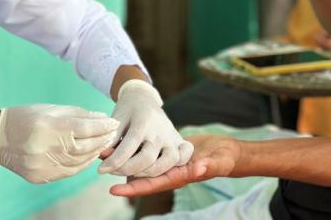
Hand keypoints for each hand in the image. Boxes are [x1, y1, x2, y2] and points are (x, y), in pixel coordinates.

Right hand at [0, 104, 119, 183]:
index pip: (84, 128)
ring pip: (78, 162)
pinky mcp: (40, 177)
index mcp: (48, 127)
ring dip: (94, 153)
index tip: (114, 123)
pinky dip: (81, 164)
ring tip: (103, 144)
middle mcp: (45, 148)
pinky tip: (88, 156)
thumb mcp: (51, 110)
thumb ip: (78, 114)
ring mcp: (42, 165)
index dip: (102, 127)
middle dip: (101, 140)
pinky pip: (68, 172)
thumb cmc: (26, 117)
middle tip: (112, 134)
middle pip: (83, 147)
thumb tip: (102, 119)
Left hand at [99, 80, 193, 177]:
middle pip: (147, 158)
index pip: (129, 147)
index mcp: (143, 120)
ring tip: (133, 171)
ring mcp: (171, 135)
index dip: (114, 161)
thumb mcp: (116, 119)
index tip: (101, 169)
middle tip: (113, 170)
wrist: (143, 97)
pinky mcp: (179, 140)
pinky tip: (156, 166)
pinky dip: (173, 165)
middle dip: (127, 169)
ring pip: (168, 162)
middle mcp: (160, 129)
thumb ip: (111, 138)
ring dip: (148, 172)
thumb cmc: (127, 110)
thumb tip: (103, 157)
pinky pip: (183, 156)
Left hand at [109, 134, 239, 197]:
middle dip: (122, 173)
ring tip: (107, 155)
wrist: (229, 152)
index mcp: (178, 177)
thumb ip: (208, 167)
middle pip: (142, 177)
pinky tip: (126, 143)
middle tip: (101, 167)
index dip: (133, 188)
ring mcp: (170, 163)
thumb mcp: (217, 162)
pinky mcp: (171, 152)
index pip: (152, 185)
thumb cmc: (225, 159)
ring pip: (144, 164)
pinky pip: (151, 153)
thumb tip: (197, 170)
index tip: (113, 189)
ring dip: (127, 161)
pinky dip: (138, 150)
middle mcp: (170, 172)